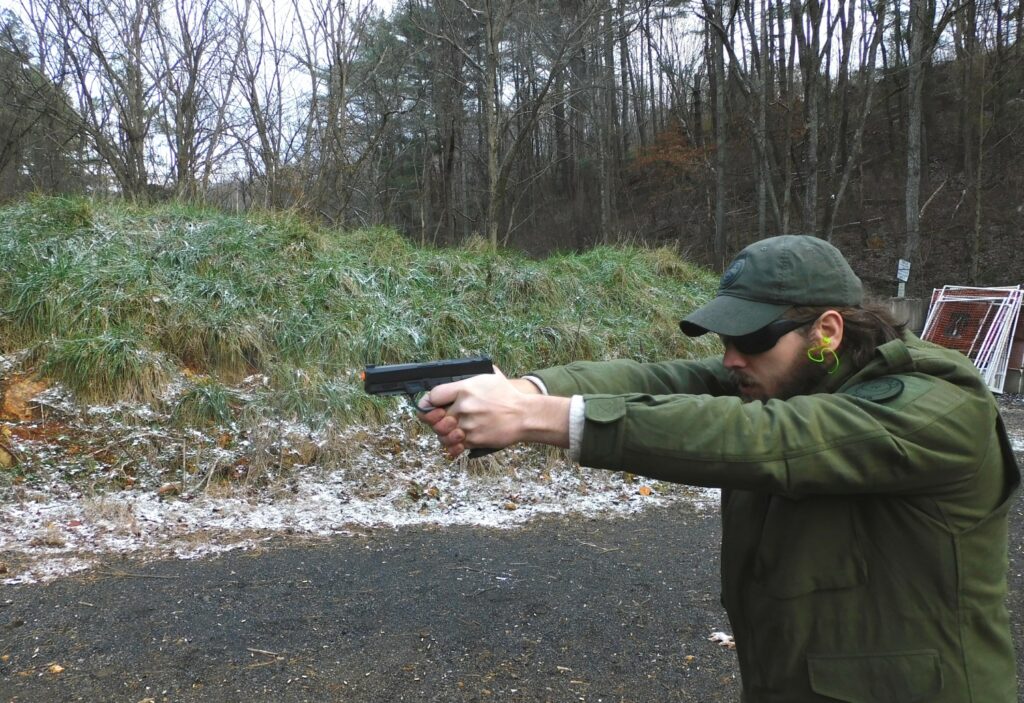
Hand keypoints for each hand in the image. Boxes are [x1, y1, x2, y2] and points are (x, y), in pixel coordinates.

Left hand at [417, 367, 569, 458]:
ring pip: (442, 434)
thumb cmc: (507, 395)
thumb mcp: (490, 375)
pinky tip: (456, 442)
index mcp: (464, 389)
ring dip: (443, 434)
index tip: (428, 406)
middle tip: (439, 420)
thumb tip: (456, 372)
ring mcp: (468, 425)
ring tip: (449, 431)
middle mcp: (464, 407)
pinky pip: (454, 446)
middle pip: (434, 418)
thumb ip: (471, 374)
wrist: (524, 416)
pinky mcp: (474, 439)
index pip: (433, 396)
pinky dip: (453, 446)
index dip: (427, 402)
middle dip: (434, 421)